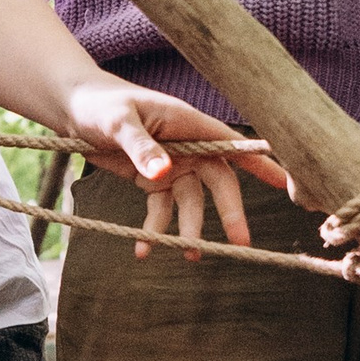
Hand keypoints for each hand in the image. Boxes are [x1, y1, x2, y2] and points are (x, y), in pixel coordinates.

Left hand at [64, 80, 276, 254]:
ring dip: (189, 228)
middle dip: (230, 212)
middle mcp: (186, 147)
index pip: (231, 145)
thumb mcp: (119, 123)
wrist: (73, 110)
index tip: (286, 182)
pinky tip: (143, 250)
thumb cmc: (100, 104)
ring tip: (188, 256)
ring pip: (190, 202)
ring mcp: (171, 165)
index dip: (259, 163)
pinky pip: (160, 209)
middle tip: (240, 243)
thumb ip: (141, 148)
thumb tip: (163, 174)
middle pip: (218, 182)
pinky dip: (153, 230)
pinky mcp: (152, 180)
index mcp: (188, 124)